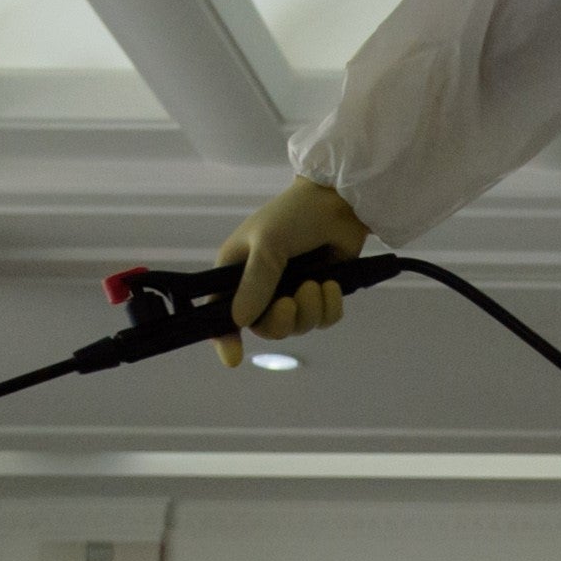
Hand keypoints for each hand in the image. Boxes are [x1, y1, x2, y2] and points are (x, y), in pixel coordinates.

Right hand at [216, 179, 368, 361]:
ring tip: (318, 283)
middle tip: (292, 302)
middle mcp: (260, 286)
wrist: (340, 202)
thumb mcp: (269, 244)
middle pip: (264, 327)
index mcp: (236, 272)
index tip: (234, 359)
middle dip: (281, 320)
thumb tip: (239, 320)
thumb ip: (255, 282)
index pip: (220, 312)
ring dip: (310, 310)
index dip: (223, 338)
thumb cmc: (295, 214)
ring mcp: (291, 290)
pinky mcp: (319, 293)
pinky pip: (322, 320)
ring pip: (297, 326)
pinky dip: (328, 307)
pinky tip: (331, 284)